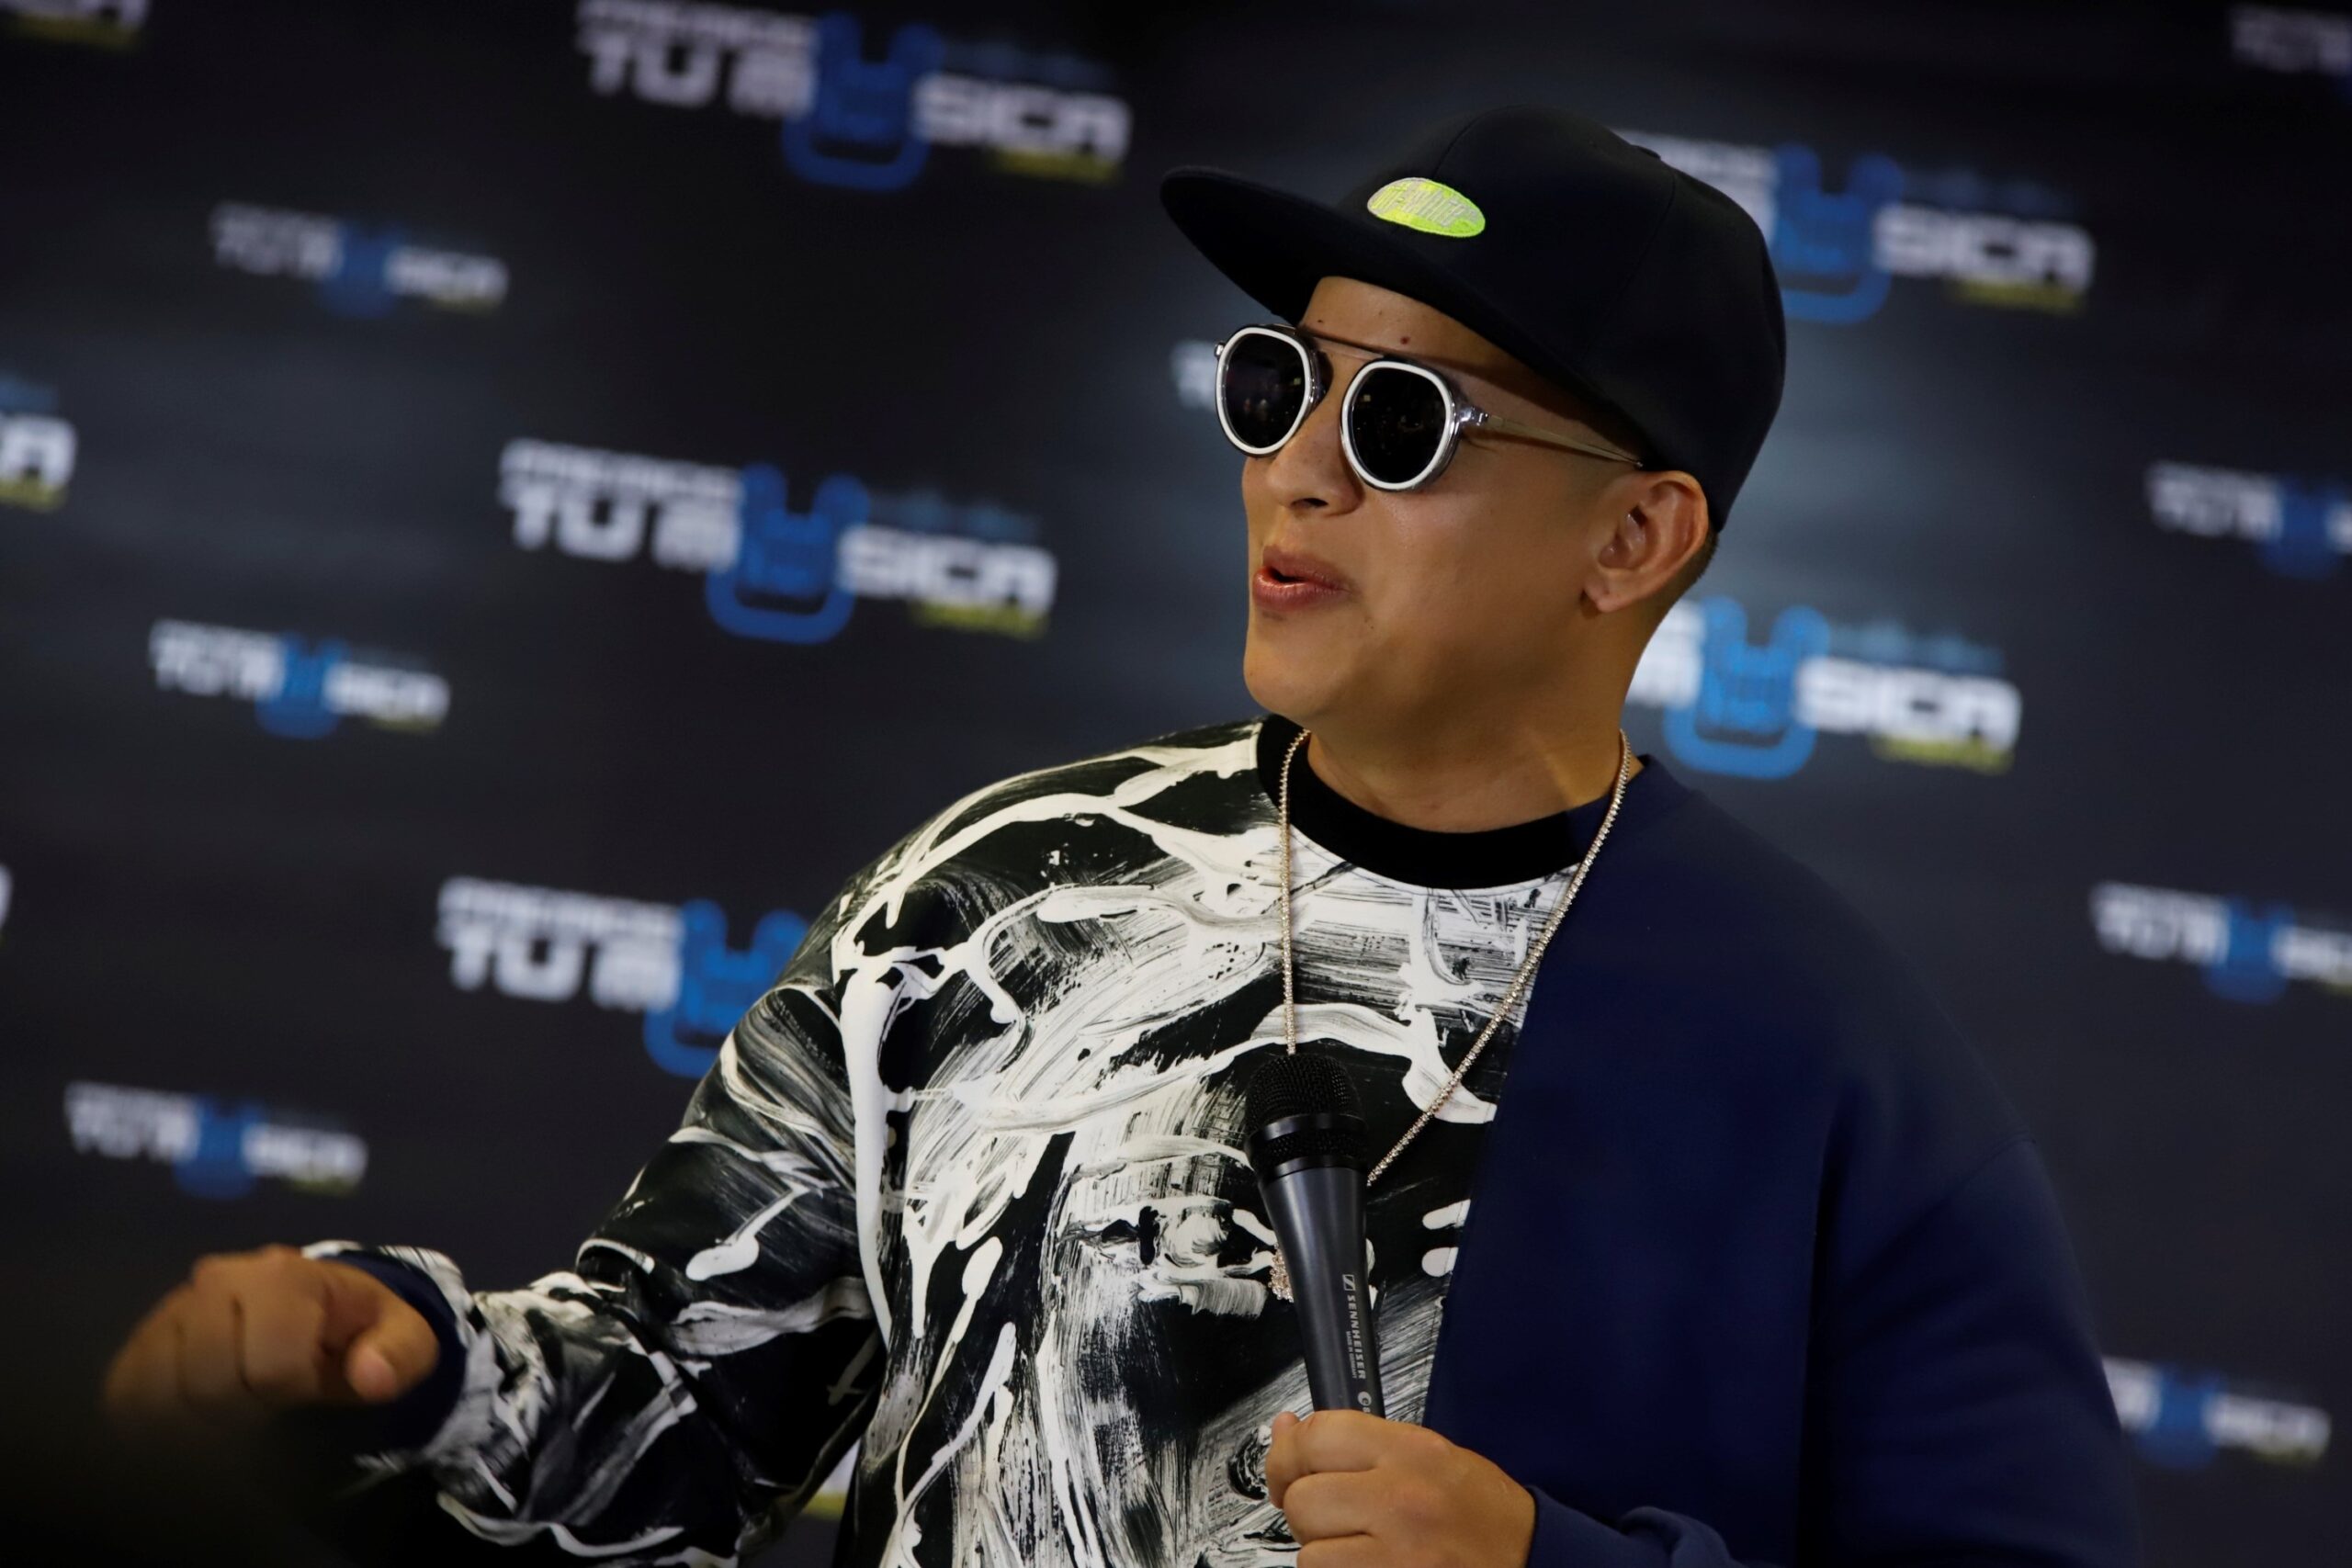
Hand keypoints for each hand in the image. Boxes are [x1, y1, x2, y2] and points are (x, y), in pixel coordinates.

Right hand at [100, 1245, 440, 1438]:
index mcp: (284, 1276)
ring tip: (234, 1402)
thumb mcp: (402, 1336)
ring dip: (198, 1418)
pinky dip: (158, 1419)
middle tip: (266, 1398)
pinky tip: (196, 1411)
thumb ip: (400, 1354)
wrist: (312, 1308)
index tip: (304, 1382)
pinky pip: (127, 1395)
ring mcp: (171, 1310)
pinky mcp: (140, 1341)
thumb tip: (370, 1376)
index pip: (270, 1366)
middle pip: (206, 1383)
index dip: (290, 1391)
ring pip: (159, 1394)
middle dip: (242, 1407)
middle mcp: (216, 1280)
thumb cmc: (355, 1327)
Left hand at [1267, 1407, 1536, 1566]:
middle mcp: (1402, 1501)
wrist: (1529, 1560)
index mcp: (1411, 1453)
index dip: (1289, 1453)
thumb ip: (1358, 1441)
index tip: (1289, 1467)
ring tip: (1361, 1547)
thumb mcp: (1429, 1454)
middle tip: (1337, 1515)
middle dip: (1310, 1511)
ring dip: (1325, 1553)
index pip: (1317, 1436)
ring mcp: (1396, 1555)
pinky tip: (1370, 1566)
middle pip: (1304, 1499)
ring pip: (1309, 1554)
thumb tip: (1289, 1430)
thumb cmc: (1482, 1513)